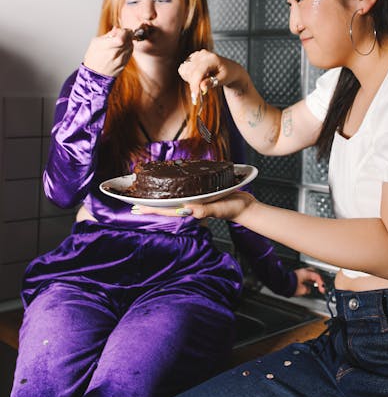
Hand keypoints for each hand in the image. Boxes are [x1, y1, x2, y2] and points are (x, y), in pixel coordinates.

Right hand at [83, 27, 133, 77]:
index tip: (122, 30)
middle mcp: (115, 54)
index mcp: (107, 47)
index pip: (123, 36)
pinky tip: (121, 49)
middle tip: (122, 34)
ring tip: (120, 42)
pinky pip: (130, 53)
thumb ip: (108, 35)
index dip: (125, 31)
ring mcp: (121, 60)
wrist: (93, 75)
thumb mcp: (95, 42)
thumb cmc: (92, 58)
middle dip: (127, 35)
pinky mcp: (124, 65)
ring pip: (131, 46)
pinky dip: (128, 49)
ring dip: (128, 42)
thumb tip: (117, 29)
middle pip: (129, 40)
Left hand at [131, 189, 255, 222]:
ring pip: (173, 199)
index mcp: (191, 210)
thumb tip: (188, 210)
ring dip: (159, 197)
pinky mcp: (202, 195)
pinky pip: (184, 192)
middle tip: (134, 201)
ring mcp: (196, 201)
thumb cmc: (233, 209)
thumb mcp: (219, 208)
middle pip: (166, 206)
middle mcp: (190, 206)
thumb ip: (205, 210)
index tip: (135, 208)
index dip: (151, 210)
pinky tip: (171, 185)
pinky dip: (174, 189)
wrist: (245, 207)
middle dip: (150, 204)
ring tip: (147, 193)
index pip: (166, 211)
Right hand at [178, 49, 243, 103]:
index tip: (194, 97)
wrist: (229, 68)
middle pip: (190, 72)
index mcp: (212, 58)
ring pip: (184, 71)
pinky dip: (188, 76)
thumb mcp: (222, 80)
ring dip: (190, 80)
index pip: (199, 71)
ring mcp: (196, 55)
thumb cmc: (227, 74)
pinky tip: (198, 77)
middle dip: (193, 85)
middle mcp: (202, 54)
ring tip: (202, 81)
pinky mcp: (191, 58)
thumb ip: (211, 83)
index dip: (195, 85)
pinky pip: (183, 69)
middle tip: (199, 93)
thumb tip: (202, 88)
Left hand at [293, 267, 325, 296]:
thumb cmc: (290, 285)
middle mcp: (303, 271)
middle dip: (318, 279)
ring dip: (314, 279)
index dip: (321, 283)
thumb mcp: (302, 290)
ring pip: (310, 274)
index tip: (322, 289)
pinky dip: (309, 280)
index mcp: (306, 273)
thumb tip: (308, 289)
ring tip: (316, 285)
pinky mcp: (296, 275)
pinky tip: (309, 284)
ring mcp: (299, 273)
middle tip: (321, 285)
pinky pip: (305, 276)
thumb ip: (308, 289)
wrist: (282, 284)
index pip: (317, 276)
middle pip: (314, 272)